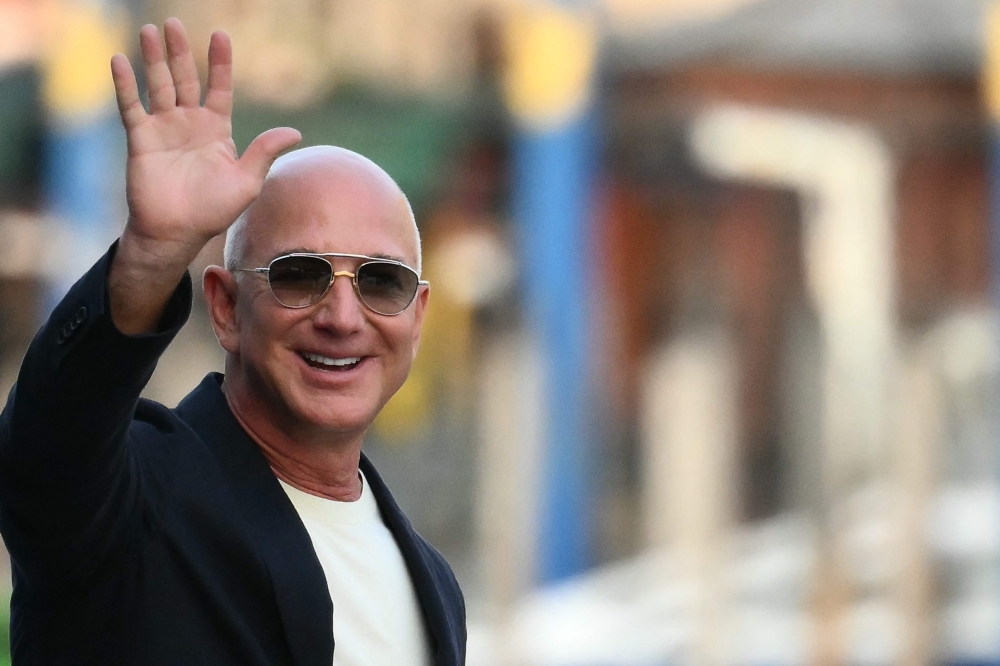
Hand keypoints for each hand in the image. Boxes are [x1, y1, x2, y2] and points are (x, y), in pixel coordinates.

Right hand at [111, 18, 300, 253]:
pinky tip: (120, 60)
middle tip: (174, 23)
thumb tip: (295, 132)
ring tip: (150, 30)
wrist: (178, 233)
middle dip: (180, 52)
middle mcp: (188, 123)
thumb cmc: (214, 211)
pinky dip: (125, 84)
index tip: (220, 35)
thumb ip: (265, 152)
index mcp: (216, 130)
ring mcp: (163, 129)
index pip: (219, 88)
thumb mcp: (247, 181)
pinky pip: (131, 106)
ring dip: (153, 58)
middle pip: (184, 78)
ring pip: (158, 85)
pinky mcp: (140, 139)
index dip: (220, 63)